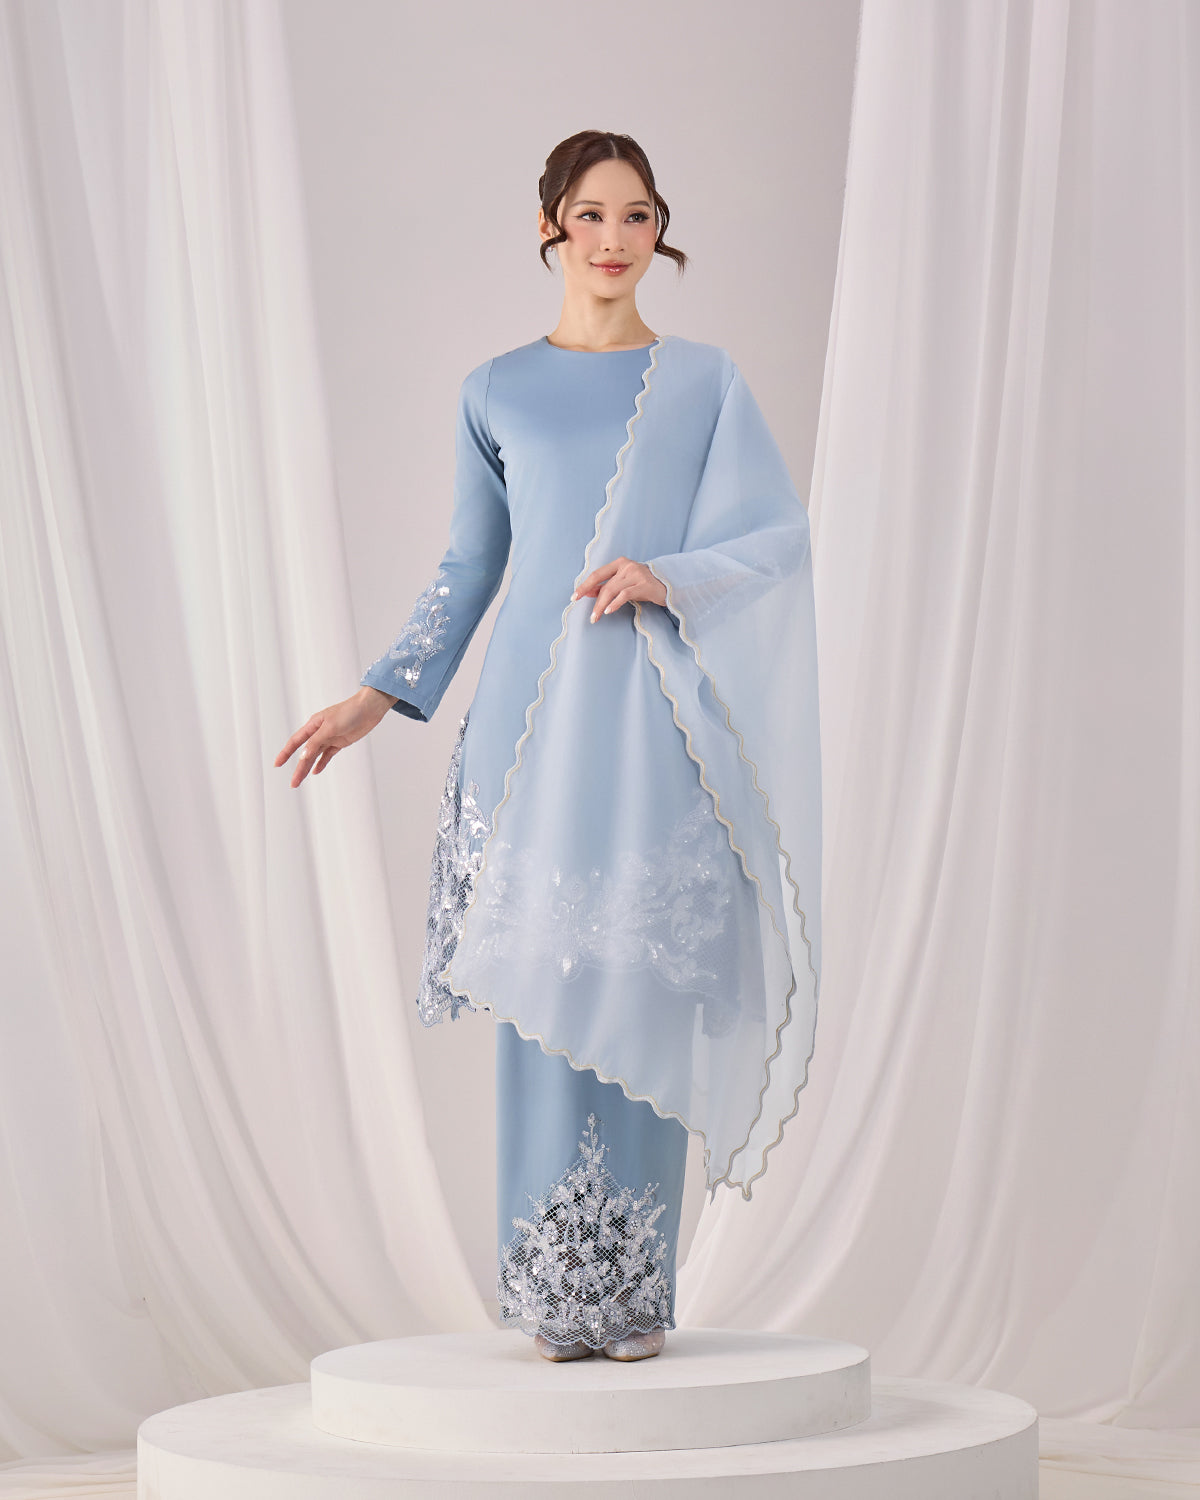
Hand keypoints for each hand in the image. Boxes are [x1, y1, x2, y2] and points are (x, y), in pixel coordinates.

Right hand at [274, 686, 394, 787]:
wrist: (370, 709)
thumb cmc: (350, 712)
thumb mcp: (330, 727)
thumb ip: (316, 742)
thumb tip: (303, 756)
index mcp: (313, 725)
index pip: (295, 741)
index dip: (285, 753)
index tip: (277, 764)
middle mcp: (319, 732)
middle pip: (305, 753)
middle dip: (299, 768)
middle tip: (293, 782)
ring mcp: (329, 737)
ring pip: (315, 755)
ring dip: (308, 767)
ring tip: (300, 780)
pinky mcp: (340, 742)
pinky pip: (327, 755)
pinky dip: (321, 763)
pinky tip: (316, 771)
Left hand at [571, 556, 667, 621]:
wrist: (668, 585)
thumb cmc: (643, 585)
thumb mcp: (623, 583)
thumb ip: (607, 586)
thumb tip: (587, 592)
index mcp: (619, 563)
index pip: (597, 574)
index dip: (585, 586)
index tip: (574, 597)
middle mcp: (627, 566)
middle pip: (605, 585)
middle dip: (595, 602)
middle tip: (590, 617)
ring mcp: (636, 574)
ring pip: (612, 590)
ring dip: (602, 606)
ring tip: (596, 617)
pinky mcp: (644, 584)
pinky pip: (625, 594)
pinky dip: (615, 603)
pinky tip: (609, 611)